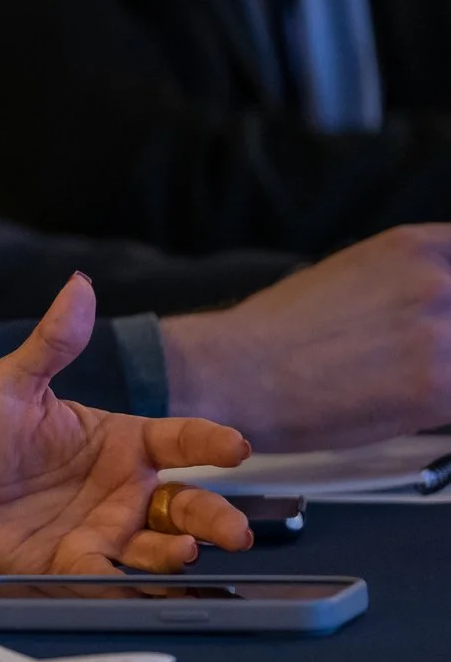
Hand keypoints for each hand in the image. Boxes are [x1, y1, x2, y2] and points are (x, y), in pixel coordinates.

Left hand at [0, 275, 253, 575]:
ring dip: (177, 552)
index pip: (183, 440)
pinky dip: (121, 582)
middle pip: (189, 505)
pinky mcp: (75, 566)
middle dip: (218, 519)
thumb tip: (79, 285)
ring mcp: (105, 531)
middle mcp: (126, 490)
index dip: (212, 442)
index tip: (236, 447)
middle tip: (236, 531)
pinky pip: (107, 577)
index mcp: (123, 444)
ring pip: (160, 546)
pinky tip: (125, 579)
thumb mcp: (12, 384)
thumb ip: (53, 343)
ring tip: (182, 551)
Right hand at [161, 225, 450, 453]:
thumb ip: (413, 285)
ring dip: (447, 373)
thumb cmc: (277, 335)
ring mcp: (441, 330)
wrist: (232, 372)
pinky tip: (420, 414)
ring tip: (419, 387)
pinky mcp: (439, 385)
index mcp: (416, 247)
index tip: (449, 321)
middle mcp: (437, 279)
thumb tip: (439, 315)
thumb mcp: (355, 277)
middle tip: (429, 360)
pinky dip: (445, 411)